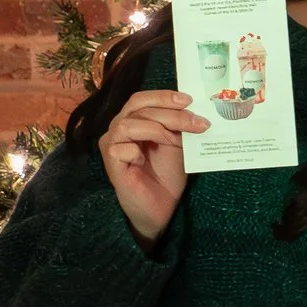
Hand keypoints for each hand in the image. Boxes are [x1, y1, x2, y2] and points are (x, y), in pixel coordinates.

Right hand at [97, 89, 206, 247]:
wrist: (160, 209)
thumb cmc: (165, 176)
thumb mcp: (177, 145)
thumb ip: (179, 126)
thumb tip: (195, 109)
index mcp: (133, 120)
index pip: (142, 99)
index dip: (164, 96)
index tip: (189, 100)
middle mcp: (118, 129)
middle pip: (138, 108)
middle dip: (171, 114)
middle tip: (196, 123)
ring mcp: (111, 145)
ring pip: (128, 124)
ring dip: (157, 130)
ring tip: (176, 142)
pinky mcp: (110, 163)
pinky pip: (122, 149)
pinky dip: (137, 151)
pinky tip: (145, 160)